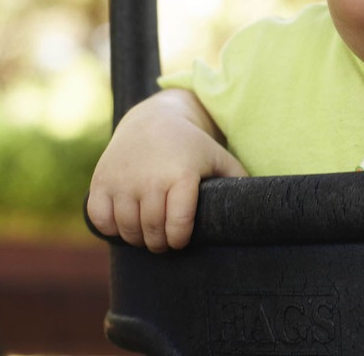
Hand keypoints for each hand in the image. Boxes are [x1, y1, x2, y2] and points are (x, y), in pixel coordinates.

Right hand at [87, 90, 246, 252]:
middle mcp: (149, 180)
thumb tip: (264, 206)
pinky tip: (125, 222)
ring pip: (128, 231)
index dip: (180, 240)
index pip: (178, 226)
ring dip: (138, 238)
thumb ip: (238, 180)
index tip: (181, 240)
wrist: (151, 121)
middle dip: (161, 243)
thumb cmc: (191, 145)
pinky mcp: (100, 183)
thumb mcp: (217, 157)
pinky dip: (111, 228)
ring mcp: (121, 182)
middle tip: (166, 240)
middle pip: (153, 232)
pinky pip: (101, 221)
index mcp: (181, 176)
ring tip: (149, 233)